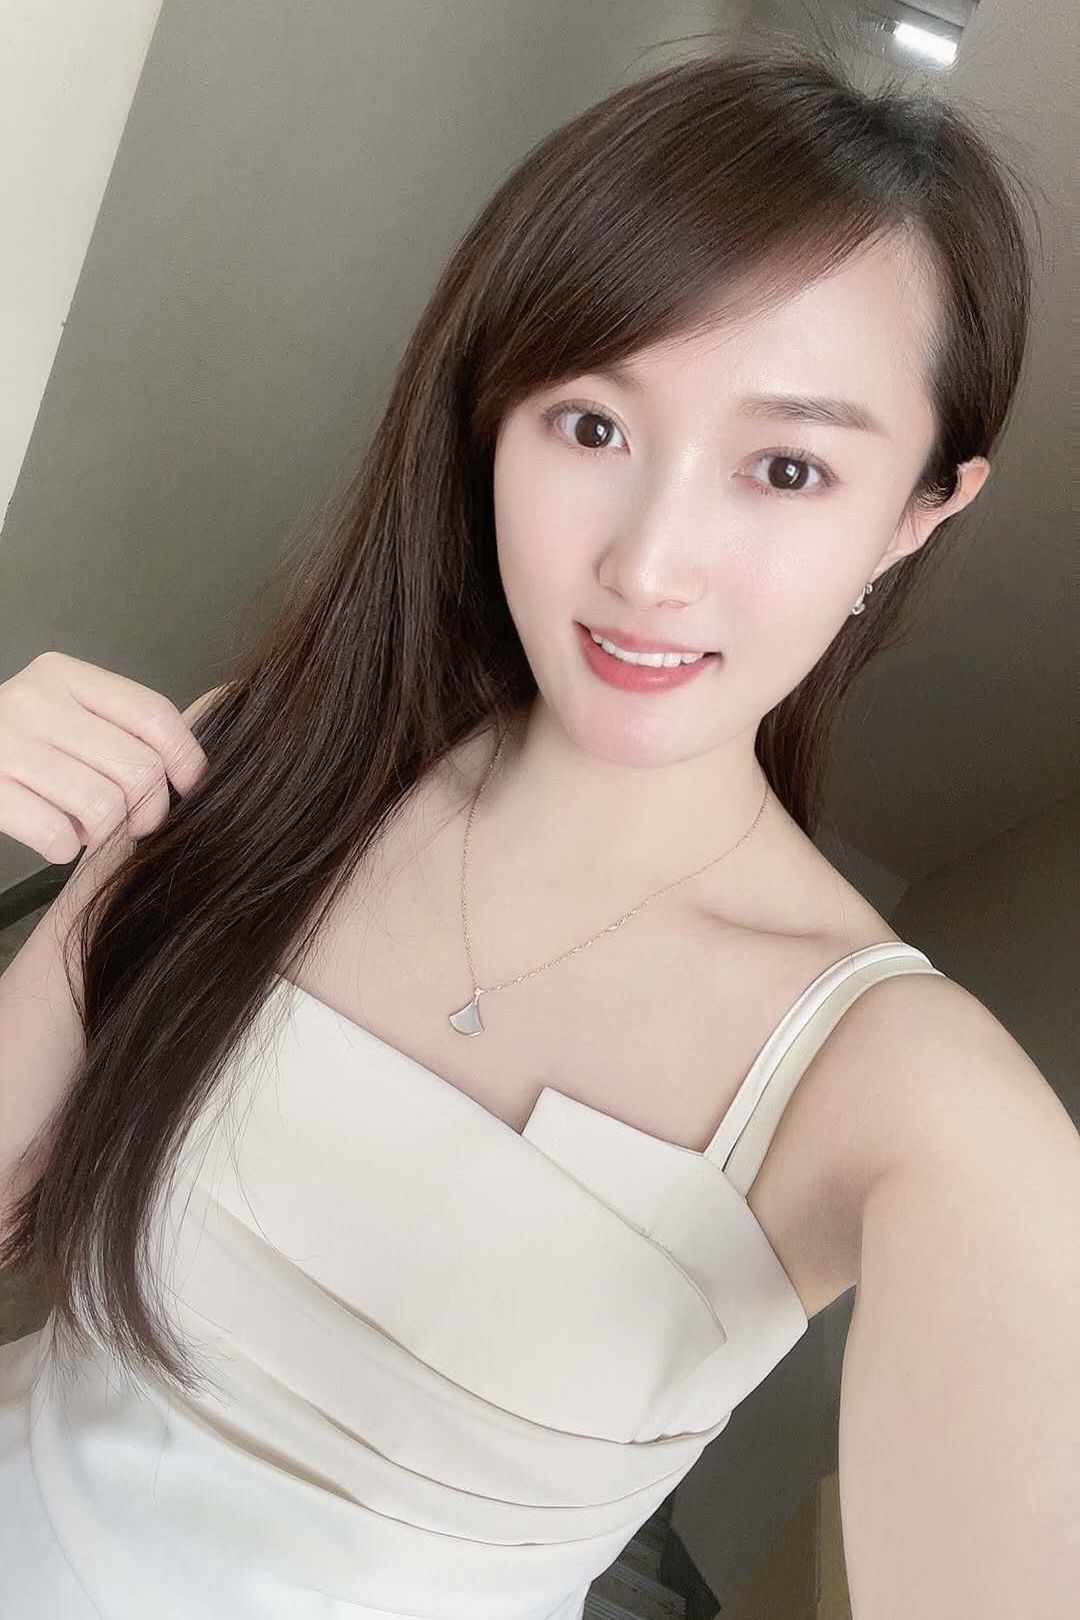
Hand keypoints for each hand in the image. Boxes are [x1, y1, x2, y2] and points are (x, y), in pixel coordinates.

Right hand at [0, 651, 211, 864]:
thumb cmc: (12, 743)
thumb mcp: (61, 713)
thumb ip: (115, 727)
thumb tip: (188, 771)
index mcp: (64, 676)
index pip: (153, 715)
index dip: (186, 759)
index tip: (192, 786)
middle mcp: (35, 702)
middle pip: (137, 767)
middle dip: (148, 809)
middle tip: (134, 821)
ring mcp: (7, 745)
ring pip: (104, 806)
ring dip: (104, 831)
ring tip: (84, 824)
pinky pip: (59, 836)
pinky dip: (63, 848)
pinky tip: (52, 835)